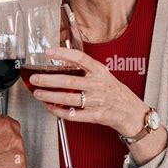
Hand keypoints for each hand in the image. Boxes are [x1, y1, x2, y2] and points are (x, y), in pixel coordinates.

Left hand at [29, 47, 147, 135]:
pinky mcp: (96, 116)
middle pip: (69, 80)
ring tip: (38, 93)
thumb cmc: (115, 92)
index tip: (49, 52)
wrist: (132, 113)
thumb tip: (62, 60)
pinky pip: (73, 115)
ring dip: (50, 96)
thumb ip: (86, 68)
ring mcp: (97, 101)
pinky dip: (59, 111)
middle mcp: (98, 85)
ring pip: (68, 98)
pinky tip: (51, 107)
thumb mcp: (104, 74)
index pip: (81, 58)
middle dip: (48, 80)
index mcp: (100, 71)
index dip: (64, 53)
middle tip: (35, 78)